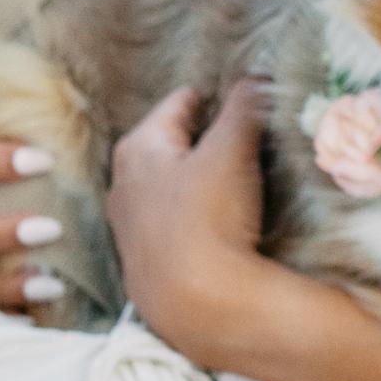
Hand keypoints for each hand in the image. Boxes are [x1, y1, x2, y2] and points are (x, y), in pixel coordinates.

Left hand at [110, 76, 274, 352]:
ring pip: (169, 185)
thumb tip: (257, 74)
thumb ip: (245, 106)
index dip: (215, 96)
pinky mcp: (145, 262)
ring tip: (237, 181)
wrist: (196, 306)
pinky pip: (172, 221)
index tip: (242, 96)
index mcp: (138, 147)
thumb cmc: (208, 218)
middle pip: (171, 145)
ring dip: (198, 179)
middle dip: (205, 138)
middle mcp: (123, 183)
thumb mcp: (232, 151)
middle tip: (246, 137)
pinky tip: (218, 225)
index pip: (180, 102)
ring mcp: (130, 226)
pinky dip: (193, 214)